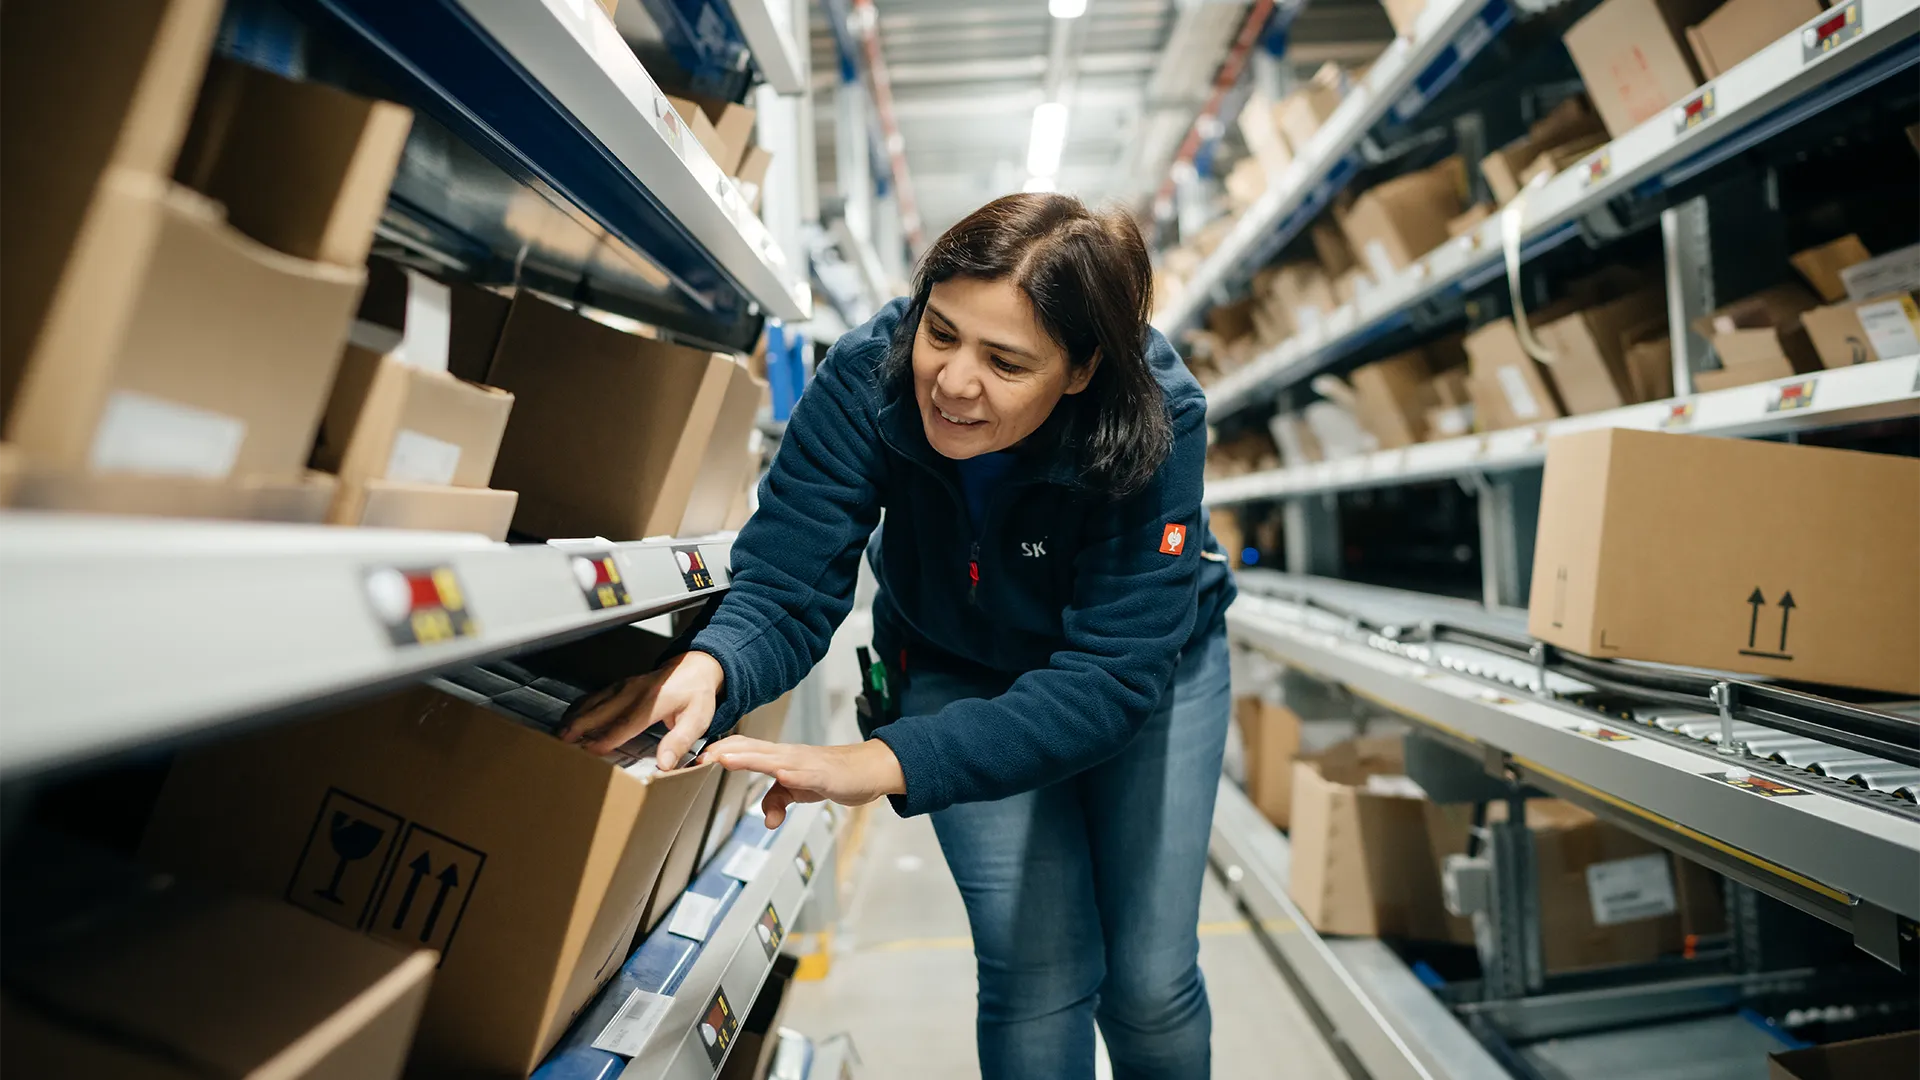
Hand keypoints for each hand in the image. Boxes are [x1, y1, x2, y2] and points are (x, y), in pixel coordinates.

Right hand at [559, 651, 724, 767]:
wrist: (694, 669)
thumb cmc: (695, 696)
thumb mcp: (698, 719)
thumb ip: (681, 741)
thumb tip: (665, 764)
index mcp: (653, 701)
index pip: (625, 723)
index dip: (606, 737)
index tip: (590, 750)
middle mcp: (634, 692)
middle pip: (601, 710)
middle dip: (579, 725)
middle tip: (562, 742)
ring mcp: (623, 687)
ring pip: (593, 702)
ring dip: (575, 717)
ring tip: (559, 734)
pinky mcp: (618, 687)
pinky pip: (594, 697)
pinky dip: (579, 708)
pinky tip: (569, 719)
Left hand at [698, 737, 905, 827]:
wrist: (868, 770)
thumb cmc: (833, 776)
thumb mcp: (799, 791)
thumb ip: (778, 801)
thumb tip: (768, 819)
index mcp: (780, 758)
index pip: (745, 749)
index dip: (721, 751)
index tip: (696, 758)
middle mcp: (788, 755)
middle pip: (750, 746)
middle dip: (723, 750)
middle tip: (695, 755)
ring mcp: (804, 762)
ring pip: (769, 755)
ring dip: (744, 756)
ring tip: (720, 757)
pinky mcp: (821, 773)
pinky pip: (799, 771)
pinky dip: (783, 770)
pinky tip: (772, 772)